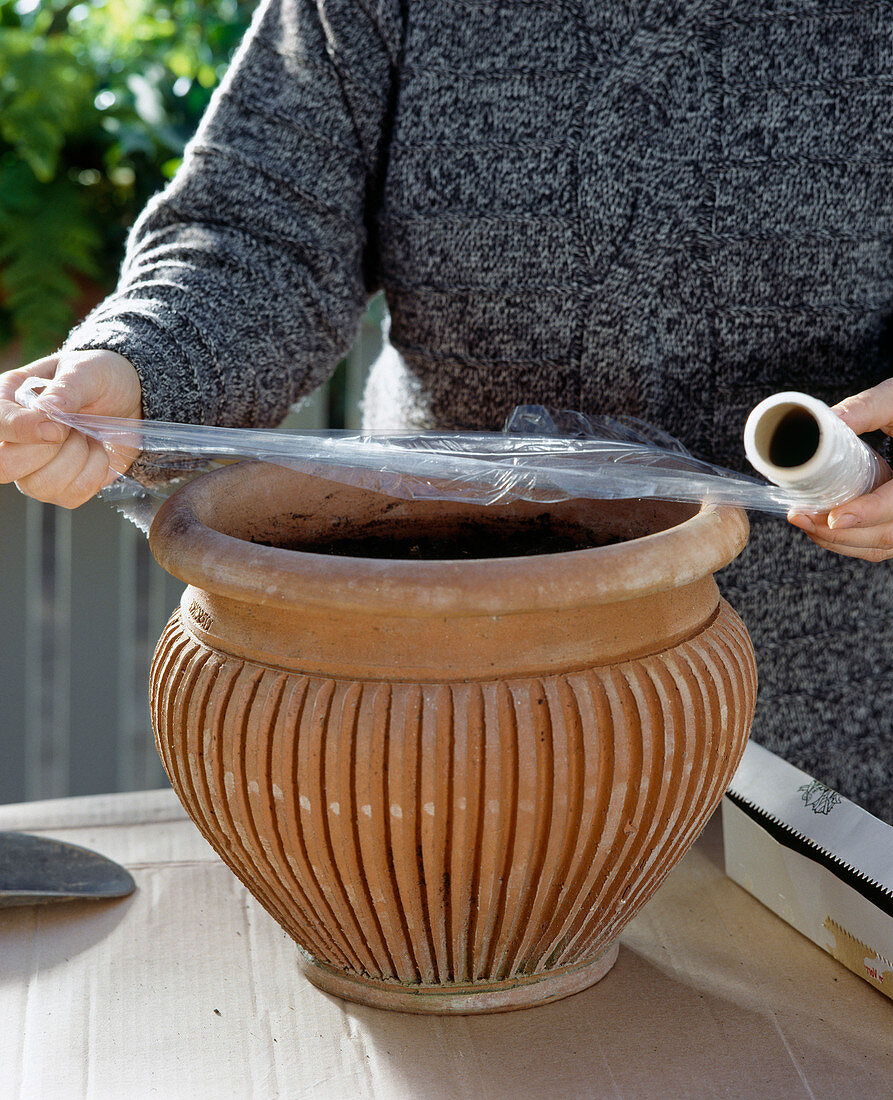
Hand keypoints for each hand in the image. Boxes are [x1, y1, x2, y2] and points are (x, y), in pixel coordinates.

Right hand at [0, 350, 141, 507]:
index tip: (58, 429)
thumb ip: (66, 389)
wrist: (132, 400)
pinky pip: (70, 496)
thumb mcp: (87, 372)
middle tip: (73, 431)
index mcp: (9, 401)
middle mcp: (15, 440)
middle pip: (4, 467)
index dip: (21, 431)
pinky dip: (93, 474)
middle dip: (47, 452)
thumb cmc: (100, 379)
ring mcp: (35, 468)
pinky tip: (97, 452)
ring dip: (76, 460)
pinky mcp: (62, 487)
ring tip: (87, 436)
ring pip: (40, 486)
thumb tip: (47, 414)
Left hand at [788, 379, 892, 561]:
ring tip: (803, 521)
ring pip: (881, 546)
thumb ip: (865, 408)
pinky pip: (880, 546)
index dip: (868, 513)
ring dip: (838, 541)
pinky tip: (821, 528)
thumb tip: (823, 421)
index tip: (834, 517)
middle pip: (886, 534)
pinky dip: (850, 542)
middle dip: (838, 532)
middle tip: (799, 516)